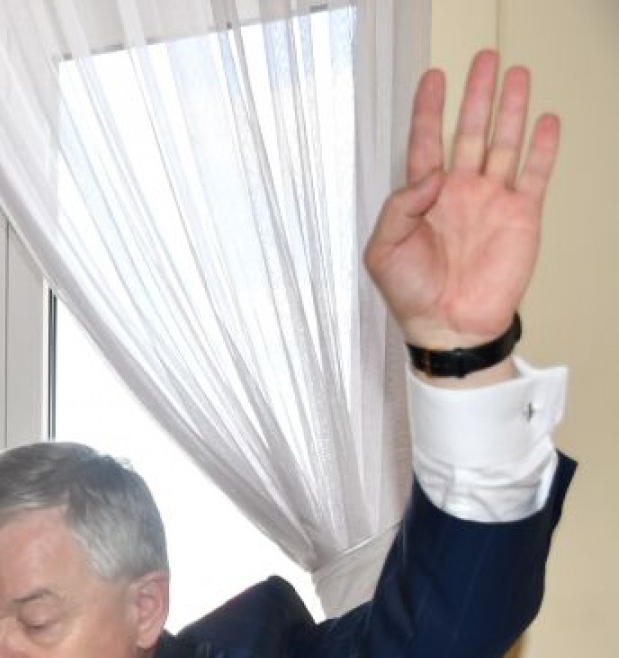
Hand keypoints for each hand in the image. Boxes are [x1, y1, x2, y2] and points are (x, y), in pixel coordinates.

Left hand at [365, 50, 560, 361]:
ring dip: (510, 109)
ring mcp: (491, 201)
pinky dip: (542, 147)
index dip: (428, 109)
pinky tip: (545, 121)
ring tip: (516, 75)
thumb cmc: (409, 295)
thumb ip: (399, 207)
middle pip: (470, 131)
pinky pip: (533, 174)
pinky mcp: (520, 216)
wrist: (447, 328)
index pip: (425, 142)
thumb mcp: (383, 251)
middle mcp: (459, 192)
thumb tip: (430, 174)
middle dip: (477, 95)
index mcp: (422, 198)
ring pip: (503, 143)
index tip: (433, 78)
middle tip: (484, 60)